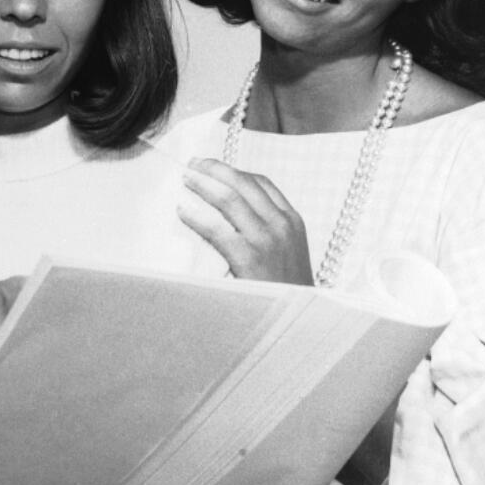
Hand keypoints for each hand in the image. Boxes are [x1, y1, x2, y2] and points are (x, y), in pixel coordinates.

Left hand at [178, 157, 313, 284]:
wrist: (301, 320)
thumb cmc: (288, 288)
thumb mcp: (287, 251)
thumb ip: (267, 228)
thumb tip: (230, 208)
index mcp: (292, 220)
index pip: (261, 183)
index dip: (233, 170)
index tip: (212, 166)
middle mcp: (281, 225)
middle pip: (242, 183)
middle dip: (214, 168)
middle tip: (191, 164)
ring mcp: (266, 240)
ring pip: (229, 199)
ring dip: (203, 184)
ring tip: (185, 178)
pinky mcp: (249, 259)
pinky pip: (217, 229)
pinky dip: (196, 217)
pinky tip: (182, 211)